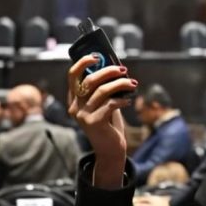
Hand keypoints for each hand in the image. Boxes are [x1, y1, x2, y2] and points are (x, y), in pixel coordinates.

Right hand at [67, 55, 136, 188]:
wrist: (111, 149)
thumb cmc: (109, 123)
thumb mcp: (104, 103)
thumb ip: (105, 88)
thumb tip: (116, 67)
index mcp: (75, 99)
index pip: (72, 75)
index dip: (83, 62)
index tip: (98, 56)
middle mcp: (75, 107)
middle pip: (88, 80)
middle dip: (108, 71)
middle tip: (123, 70)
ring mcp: (82, 115)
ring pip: (102, 90)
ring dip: (120, 84)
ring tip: (132, 83)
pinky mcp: (93, 123)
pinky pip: (109, 104)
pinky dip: (121, 100)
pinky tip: (128, 102)